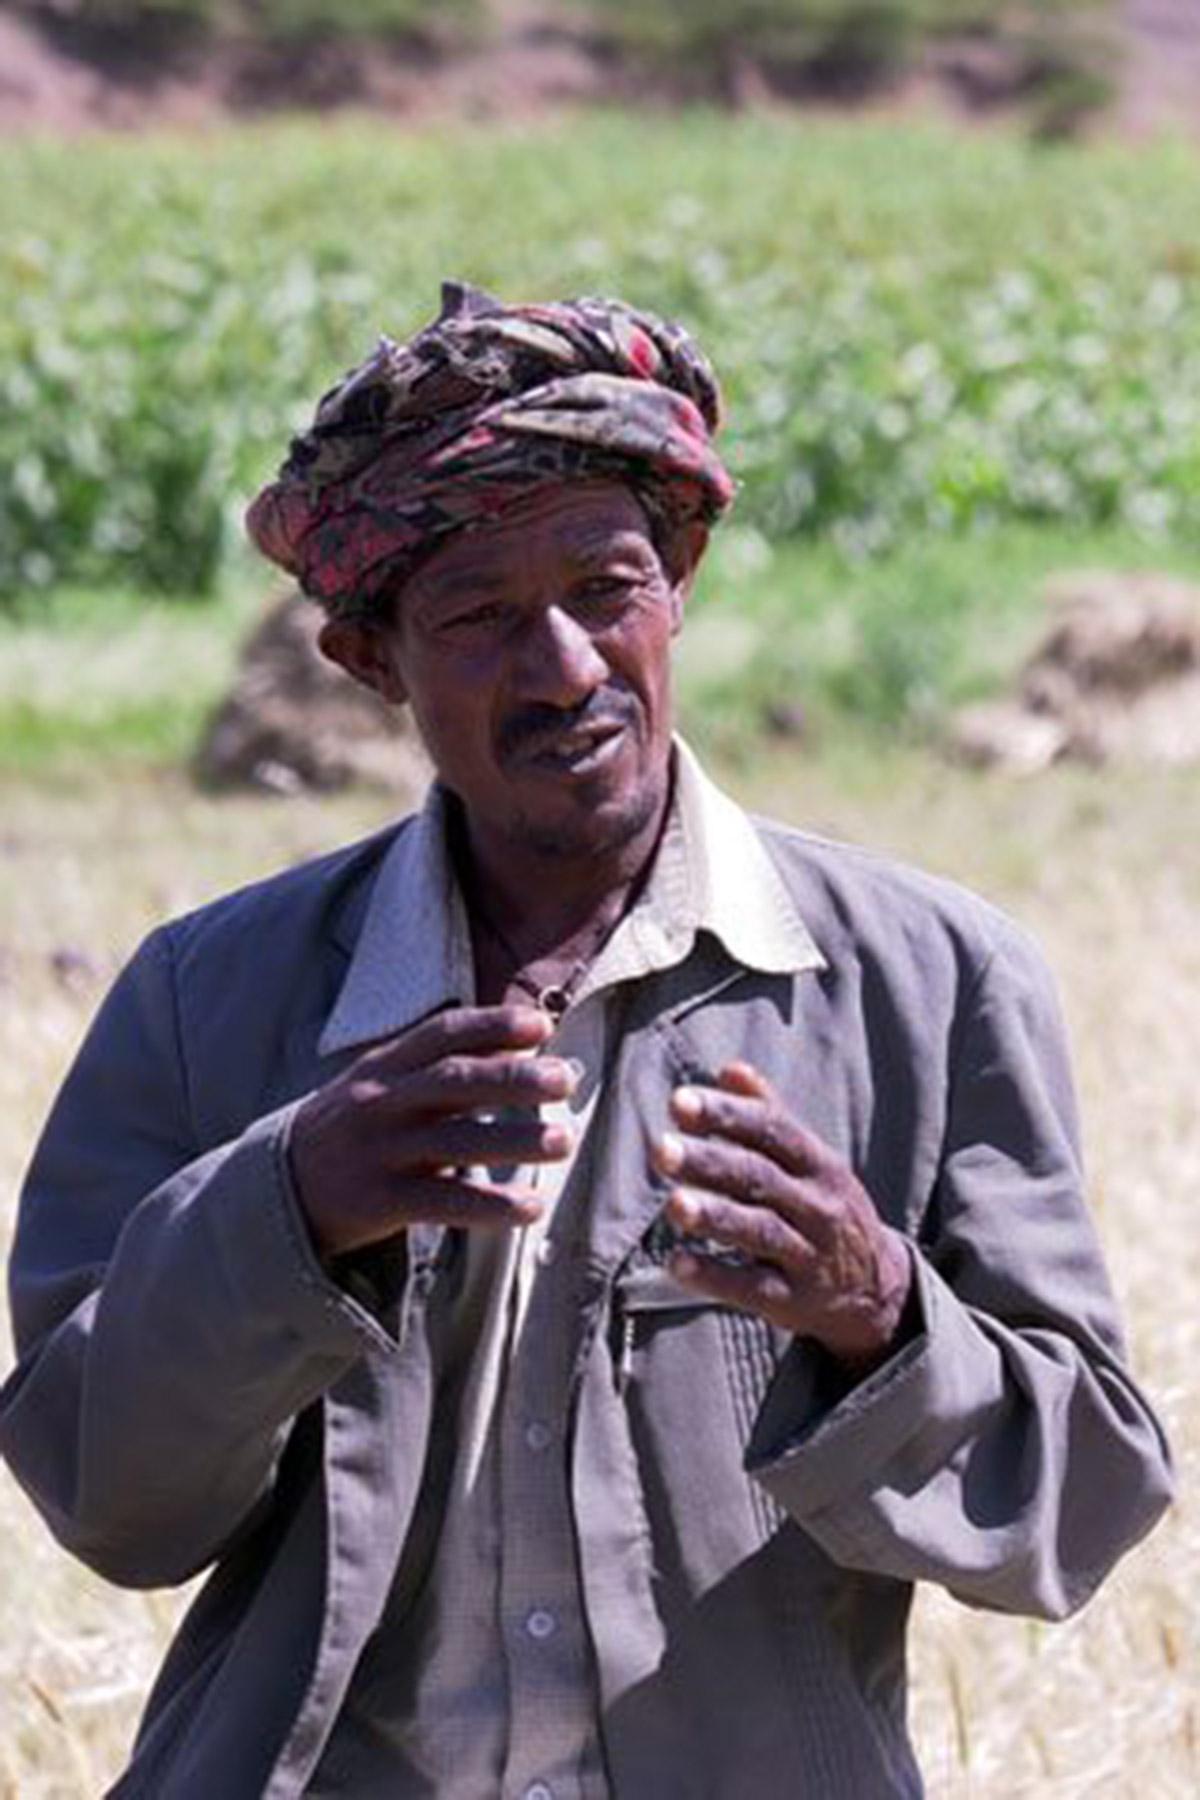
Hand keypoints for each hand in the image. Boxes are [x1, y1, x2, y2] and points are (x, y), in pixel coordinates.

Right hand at [290, 1005, 577, 1259]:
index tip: (541, 1025)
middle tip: (565, 1078)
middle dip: (512, 1078)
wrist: (276, 1188)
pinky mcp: (378, 1201)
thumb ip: (437, 1067)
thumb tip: (520, 1050)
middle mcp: (381, 1102)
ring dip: (513, 1140)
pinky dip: (490, 1205)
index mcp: (384, 1066)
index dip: (492, 1025)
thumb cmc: (350, 1129)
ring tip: (563, 1141)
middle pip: (453, 1081)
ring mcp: (379, 1152)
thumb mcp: (379, 1084)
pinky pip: (442, 1202)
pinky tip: (530, 1206)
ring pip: (454, 1140)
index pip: (441, 1034)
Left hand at [651, 1061, 912, 1369]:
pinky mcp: (794, 1300)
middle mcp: (818, 1206)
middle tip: (661, 1148)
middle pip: (761, 1178)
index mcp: (819, 1164)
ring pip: (761, 1232)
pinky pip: (754, 1288)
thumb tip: (728, 1069)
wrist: (878, 1289)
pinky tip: (677, 1264)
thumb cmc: (826, 1208)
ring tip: (673, 1204)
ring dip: (715, 1216)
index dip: (727, 1114)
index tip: (679, 1102)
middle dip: (710, 1162)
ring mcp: (809, 1255)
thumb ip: (771, 1115)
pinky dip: (715, 1277)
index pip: (773, 1130)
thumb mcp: (813, 1161)